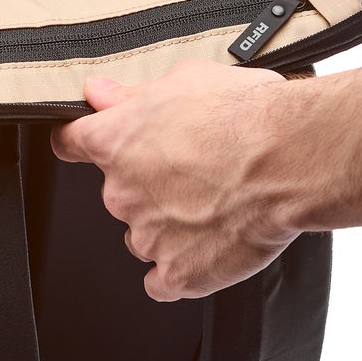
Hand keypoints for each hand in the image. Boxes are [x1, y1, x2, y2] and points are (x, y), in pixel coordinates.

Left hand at [51, 60, 303, 299]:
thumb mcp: (186, 80)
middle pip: (118, 192)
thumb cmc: (246, 116)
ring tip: (213, 207)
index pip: (71, 142)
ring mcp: (148, 237)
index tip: (89, 143)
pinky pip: (163, 281)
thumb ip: (133, 94)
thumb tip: (101, 94)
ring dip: (167, 225)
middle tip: (194, 170)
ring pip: (143, 235)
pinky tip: (204, 252)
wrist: (291, 159)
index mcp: (115, 142)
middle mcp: (122, 192)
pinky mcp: (180, 274)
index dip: (81, 141)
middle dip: (148, 183)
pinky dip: (181, 269)